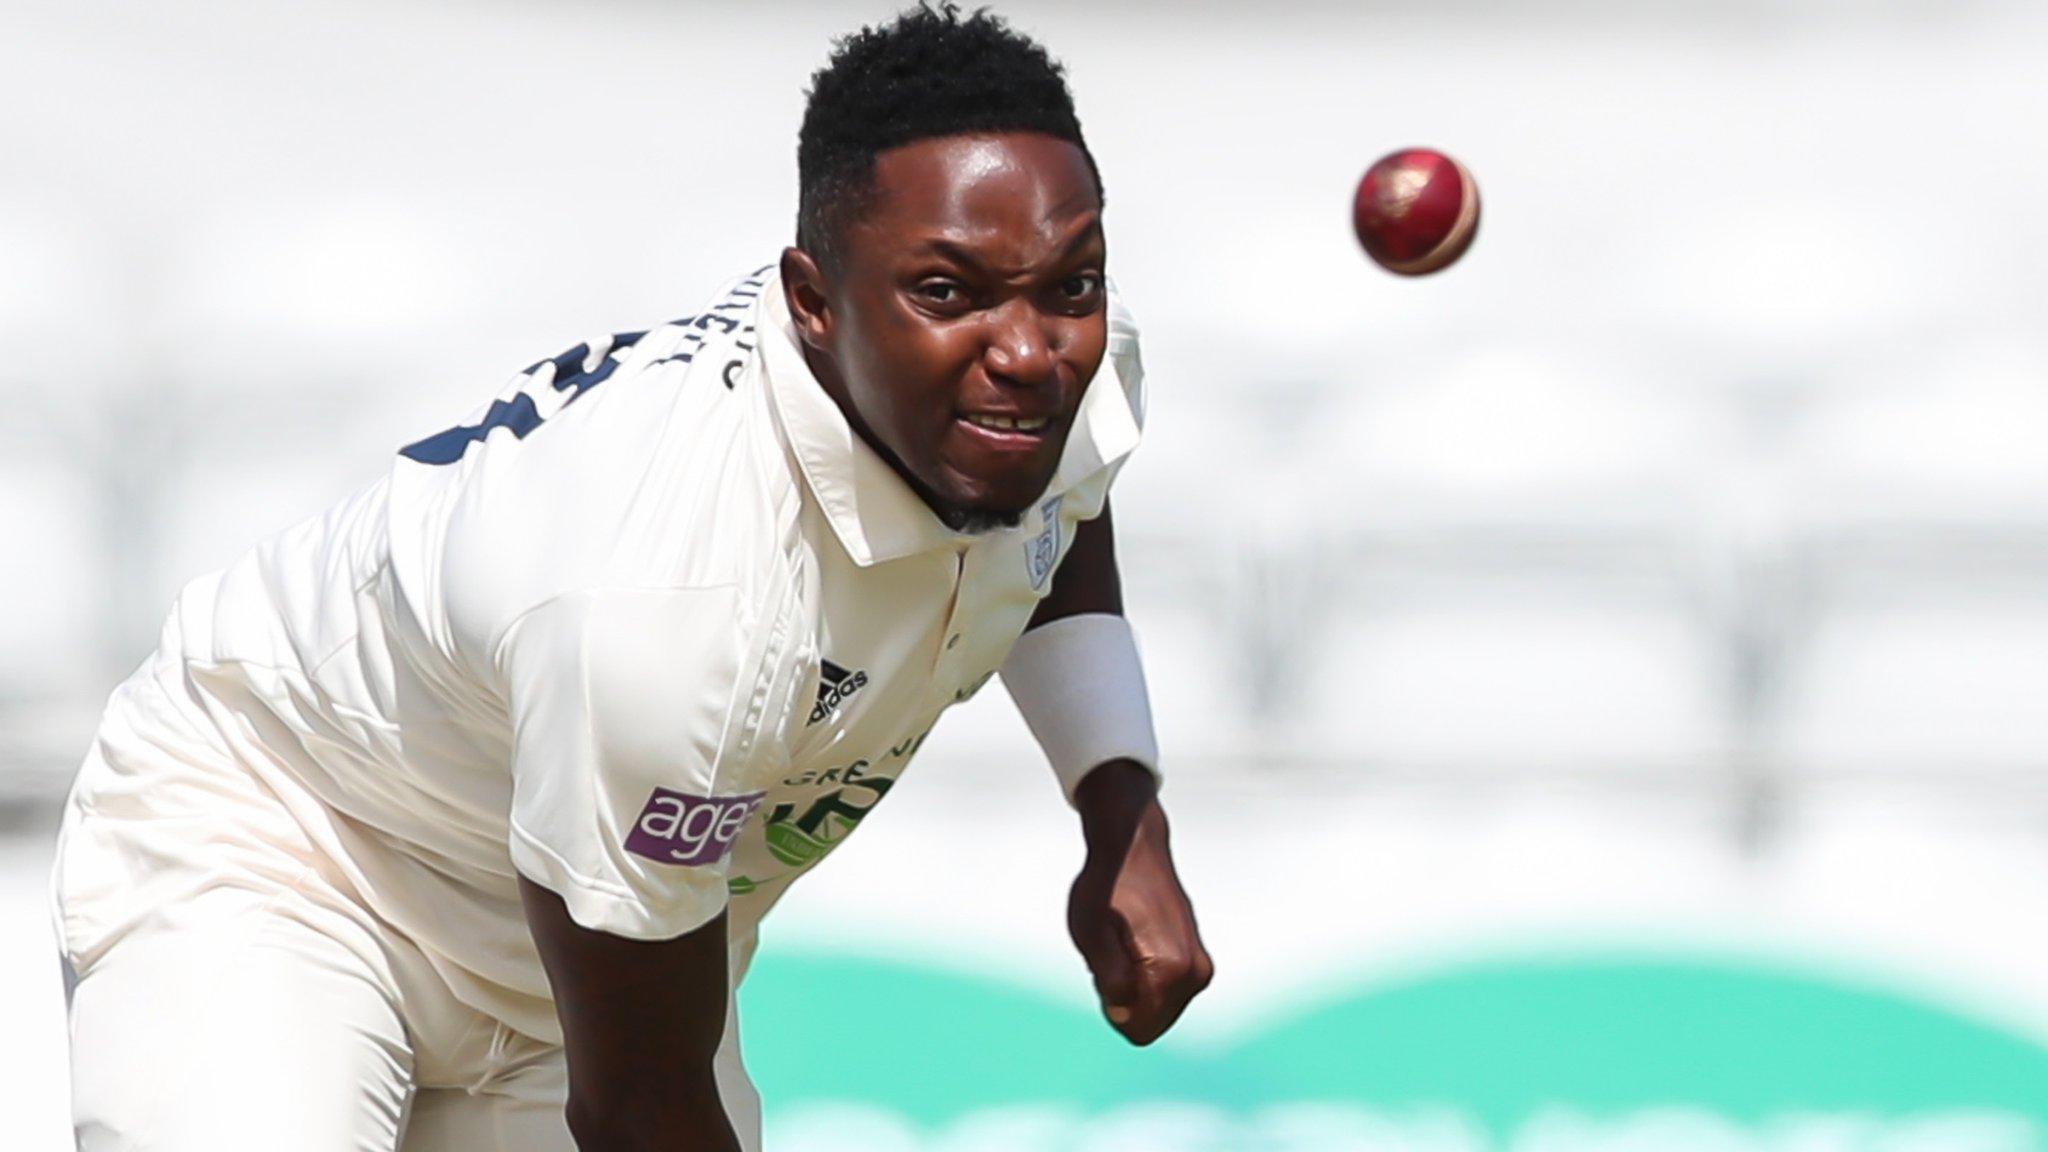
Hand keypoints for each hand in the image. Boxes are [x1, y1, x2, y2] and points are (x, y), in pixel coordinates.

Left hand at [1067, 763, 1213, 1045]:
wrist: (1133, 850)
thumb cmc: (1105, 890)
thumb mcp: (1090, 934)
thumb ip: (1110, 980)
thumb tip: (1124, 1012)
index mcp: (1172, 971)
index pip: (1138, 1030)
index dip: (1112, 1008)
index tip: (1104, 970)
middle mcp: (1196, 974)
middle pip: (1151, 1022)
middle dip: (1125, 1000)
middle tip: (1112, 953)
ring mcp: (1201, 968)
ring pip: (1158, 1008)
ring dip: (1134, 987)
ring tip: (1123, 944)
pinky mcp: (1199, 960)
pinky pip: (1166, 992)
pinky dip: (1146, 977)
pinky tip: (1135, 941)